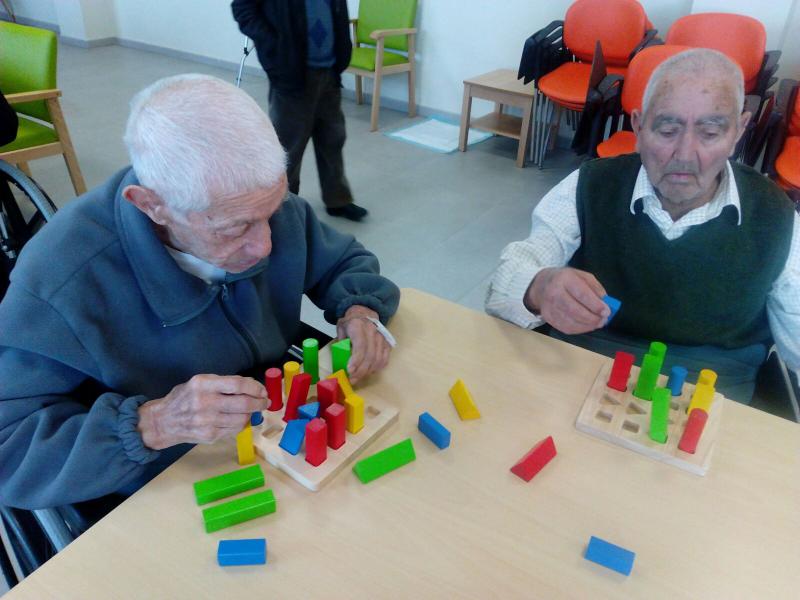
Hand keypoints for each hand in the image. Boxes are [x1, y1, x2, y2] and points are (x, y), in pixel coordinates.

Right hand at [138, 374, 267, 449]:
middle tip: (264, 401)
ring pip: (242, 418)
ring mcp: (208, 421)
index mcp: (202, 384)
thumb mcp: (198, 383)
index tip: (262, 390)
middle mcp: (205, 402)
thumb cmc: (183, 398)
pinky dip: (241, 424)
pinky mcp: (210, 435)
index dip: (255, 387)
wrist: (163, 421)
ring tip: (251, 410)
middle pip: (244, 403)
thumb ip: (222, 383)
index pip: (237, 384)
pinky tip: (239, 419)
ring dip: (251, 414)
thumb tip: (250, 386)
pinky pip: (235, 430)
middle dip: (260, 402)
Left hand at [336, 305, 391, 383]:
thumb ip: (341, 342)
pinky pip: (385, 358)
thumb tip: (341, 359)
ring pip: (378, 359)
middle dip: (360, 371)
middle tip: (352, 380)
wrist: (365, 310)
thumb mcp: (341, 328)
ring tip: (359, 377)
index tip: (349, 371)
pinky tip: (370, 371)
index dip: (356, 361)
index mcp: (359, 326)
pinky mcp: (387, 342)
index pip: (360, 347)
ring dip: (368, 371)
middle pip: (370, 356)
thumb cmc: (350, 321)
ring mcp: (382, 337)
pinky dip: (378, 367)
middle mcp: (373, 332)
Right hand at [525, 267, 609, 334]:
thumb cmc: (565, 280)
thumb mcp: (581, 276)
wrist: (541, 285)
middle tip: (603, 320)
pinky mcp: (548, 317)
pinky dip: (579, 329)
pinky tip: (586, 326)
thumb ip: (595, 287)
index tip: (606, 312)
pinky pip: (566, 328)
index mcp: (565, 279)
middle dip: (592, 318)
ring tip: (597, 323)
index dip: (595, 305)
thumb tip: (605, 303)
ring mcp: (549, 307)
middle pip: (575, 311)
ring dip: (587, 326)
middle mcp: (554, 293)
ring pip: (571, 322)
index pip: (582, 294)